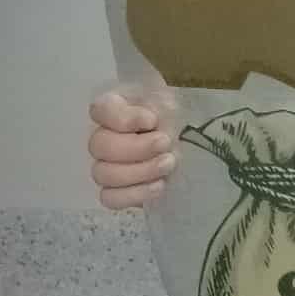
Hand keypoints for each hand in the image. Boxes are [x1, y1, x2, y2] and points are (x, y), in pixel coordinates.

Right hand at [88, 90, 173, 209]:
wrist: (196, 145)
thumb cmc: (180, 116)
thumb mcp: (171, 100)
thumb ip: (154, 97)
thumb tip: (147, 116)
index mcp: (116, 107)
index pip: (100, 109)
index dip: (123, 118)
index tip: (151, 121)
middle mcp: (105, 136)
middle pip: (98, 145)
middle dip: (136, 147)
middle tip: (165, 143)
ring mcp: (107, 165)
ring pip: (102, 174)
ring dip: (139, 171)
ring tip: (168, 163)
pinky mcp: (118, 191)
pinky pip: (110, 198)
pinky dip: (134, 194)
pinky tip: (158, 185)